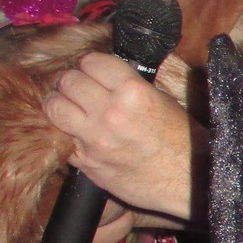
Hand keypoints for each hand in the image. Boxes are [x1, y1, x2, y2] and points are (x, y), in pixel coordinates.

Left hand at [44, 53, 204, 221]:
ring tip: (67, 106)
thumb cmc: (182, 141)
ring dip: (59, 103)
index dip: (90, 64)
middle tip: (76, 87)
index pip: (92, 62)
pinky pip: (60, 138)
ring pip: (54, 107)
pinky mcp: (86, 162)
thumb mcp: (163, 101)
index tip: (91, 69)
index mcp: (133, 92)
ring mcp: (94, 139)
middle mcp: (110, 112)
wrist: (188, 181)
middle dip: (71, 81)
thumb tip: (106, 78)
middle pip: (69, 81)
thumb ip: (130, 87)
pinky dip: (63, 132)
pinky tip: (73, 132)